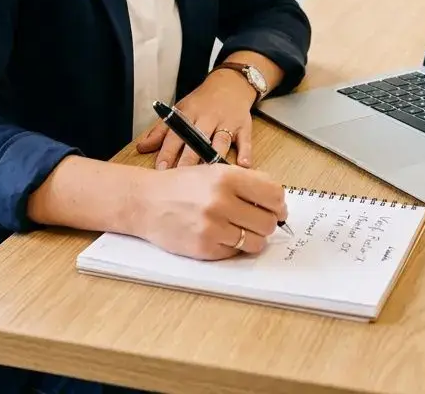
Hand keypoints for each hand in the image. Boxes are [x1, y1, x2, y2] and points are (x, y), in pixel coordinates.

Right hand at [134, 164, 286, 259]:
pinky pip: (236, 253)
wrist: (145, 202)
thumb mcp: (214, 171)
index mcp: (227, 177)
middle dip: (267, 223)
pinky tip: (220, 235)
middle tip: (256, 221)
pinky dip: (233, 247)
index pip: (274, 195)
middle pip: (269, 222)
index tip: (276, 209)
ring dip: (252, 238)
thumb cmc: (181, 186)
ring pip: (256, 242)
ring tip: (238, 229)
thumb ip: (247, 182)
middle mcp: (221, 201)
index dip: (279, 204)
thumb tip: (277, 201)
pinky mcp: (205, 248)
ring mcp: (213, 227)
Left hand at [136, 70, 257, 167]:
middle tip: (182, 177)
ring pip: (221, 140)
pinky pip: (245, 140)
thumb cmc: (201, 102)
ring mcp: (227, 122)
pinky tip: (242, 165)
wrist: (230, 83)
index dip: (168, 152)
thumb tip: (141, 148)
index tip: (161, 169)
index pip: (175, 135)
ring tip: (209, 175)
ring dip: (214, 157)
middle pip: (197, 139)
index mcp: (188, 114)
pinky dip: (245, 152)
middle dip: (189, 159)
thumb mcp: (179, 111)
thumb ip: (161, 131)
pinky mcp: (243, 126)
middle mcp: (207, 118)